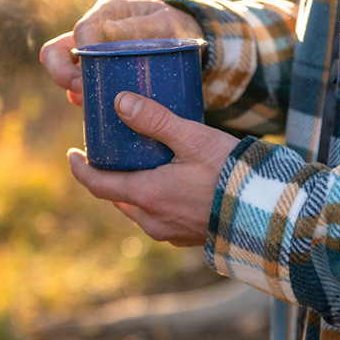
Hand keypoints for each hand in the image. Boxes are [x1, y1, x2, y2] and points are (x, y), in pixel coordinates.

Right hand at [40, 0, 202, 104]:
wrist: (183, 38)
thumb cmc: (175, 27)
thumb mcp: (165, 24)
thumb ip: (141, 26)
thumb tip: (111, 30)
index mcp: (108, 12)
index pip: (82, 30)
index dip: (82, 51)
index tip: (93, 70)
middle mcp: (94, 31)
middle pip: (56, 50)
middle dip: (62, 72)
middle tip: (81, 90)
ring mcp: (92, 53)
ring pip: (63, 70)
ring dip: (71, 88)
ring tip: (88, 102)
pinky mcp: (97, 72)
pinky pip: (79, 86)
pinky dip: (82, 98)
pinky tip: (94, 109)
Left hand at [68, 90, 237, 245]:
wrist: (267, 213)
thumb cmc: (231, 172)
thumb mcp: (192, 138)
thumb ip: (156, 119)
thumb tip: (120, 101)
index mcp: (147, 195)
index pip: (99, 185)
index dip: (81, 170)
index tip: (71, 155)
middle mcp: (153, 220)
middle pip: (118, 198)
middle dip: (110, 177)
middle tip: (110, 154)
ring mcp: (171, 233)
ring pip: (139, 210)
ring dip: (134, 190)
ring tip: (140, 166)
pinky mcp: (190, 237)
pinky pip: (160, 219)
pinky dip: (155, 201)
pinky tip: (171, 185)